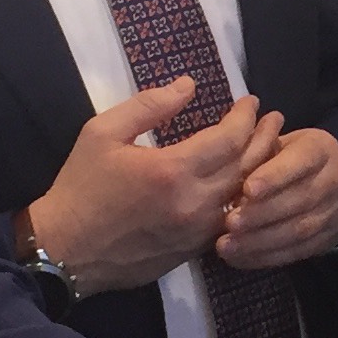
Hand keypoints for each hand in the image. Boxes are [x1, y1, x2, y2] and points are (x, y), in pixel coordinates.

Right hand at [29, 84, 285, 291]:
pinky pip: (231, 221)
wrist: (64, 250)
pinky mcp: (193, 252)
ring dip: (262, 170)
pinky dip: (245, 199)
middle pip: (247, 167)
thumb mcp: (102, 133)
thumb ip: (149, 105)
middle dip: (264, 138)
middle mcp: (194, 203)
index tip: (251, 102)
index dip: (245, 118)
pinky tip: (248, 184)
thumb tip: (189, 85)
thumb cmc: (80, 187)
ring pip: (245, 197)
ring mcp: (197, 232)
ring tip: (270, 147)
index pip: (229, 139)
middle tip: (274, 119)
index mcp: (172, 170)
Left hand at [216, 123, 337, 270]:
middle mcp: (336, 179)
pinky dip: (265, 257)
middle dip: (262, 214)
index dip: (275, 177)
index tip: (247, 189)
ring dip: (260, 241)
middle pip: (300, 200)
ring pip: (298, 230)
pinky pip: (296, 252)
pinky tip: (240, 258)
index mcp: (321, 149)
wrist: (326, 183)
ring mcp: (336, 212)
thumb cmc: (287, 158)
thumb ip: (257, 155)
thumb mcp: (276, 144)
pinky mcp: (328, 239)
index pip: (301, 161)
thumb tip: (226, 172)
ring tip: (227, 245)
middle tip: (230, 223)